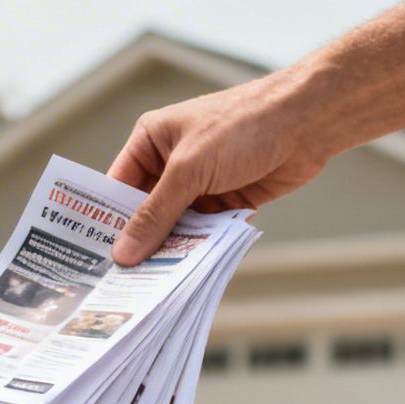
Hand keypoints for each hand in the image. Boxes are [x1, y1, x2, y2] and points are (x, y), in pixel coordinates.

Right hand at [107, 73, 333, 264]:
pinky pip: (205, 231)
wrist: (308, 120)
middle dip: (140, 241)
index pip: (118, 186)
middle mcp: (173, 162)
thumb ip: (155, 213)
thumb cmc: (243, 125)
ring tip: (152, 283)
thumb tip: (124, 252)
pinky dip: (201, 248)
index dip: (107, 221)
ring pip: (176, 225)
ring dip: (171, 249)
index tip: (96, 259)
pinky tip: (189, 272)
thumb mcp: (189, 169)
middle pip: (147, 211)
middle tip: (122, 280)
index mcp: (152, 141)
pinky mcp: (228, 200)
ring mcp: (201, 183)